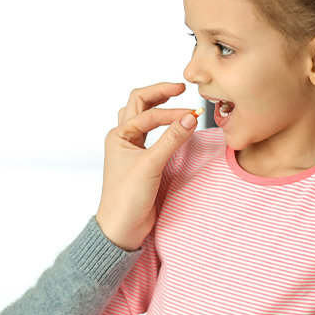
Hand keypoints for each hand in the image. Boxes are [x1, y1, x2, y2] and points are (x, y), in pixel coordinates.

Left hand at [97, 82, 198, 250]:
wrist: (121, 227)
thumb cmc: (127, 198)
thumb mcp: (151, 165)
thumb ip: (171, 139)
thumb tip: (191, 116)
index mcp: (119, 135)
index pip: (149, 114)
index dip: (172, 112)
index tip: (195, 115)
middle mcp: (123, 138)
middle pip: (139, 103)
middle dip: (159, 93)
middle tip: (181, 87)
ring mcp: (131, 148)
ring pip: (141, 116)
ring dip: (156, 104)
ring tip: (174, 96)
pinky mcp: (141, 160)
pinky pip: (149, 132)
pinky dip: (160, 123)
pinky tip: (172, 123)